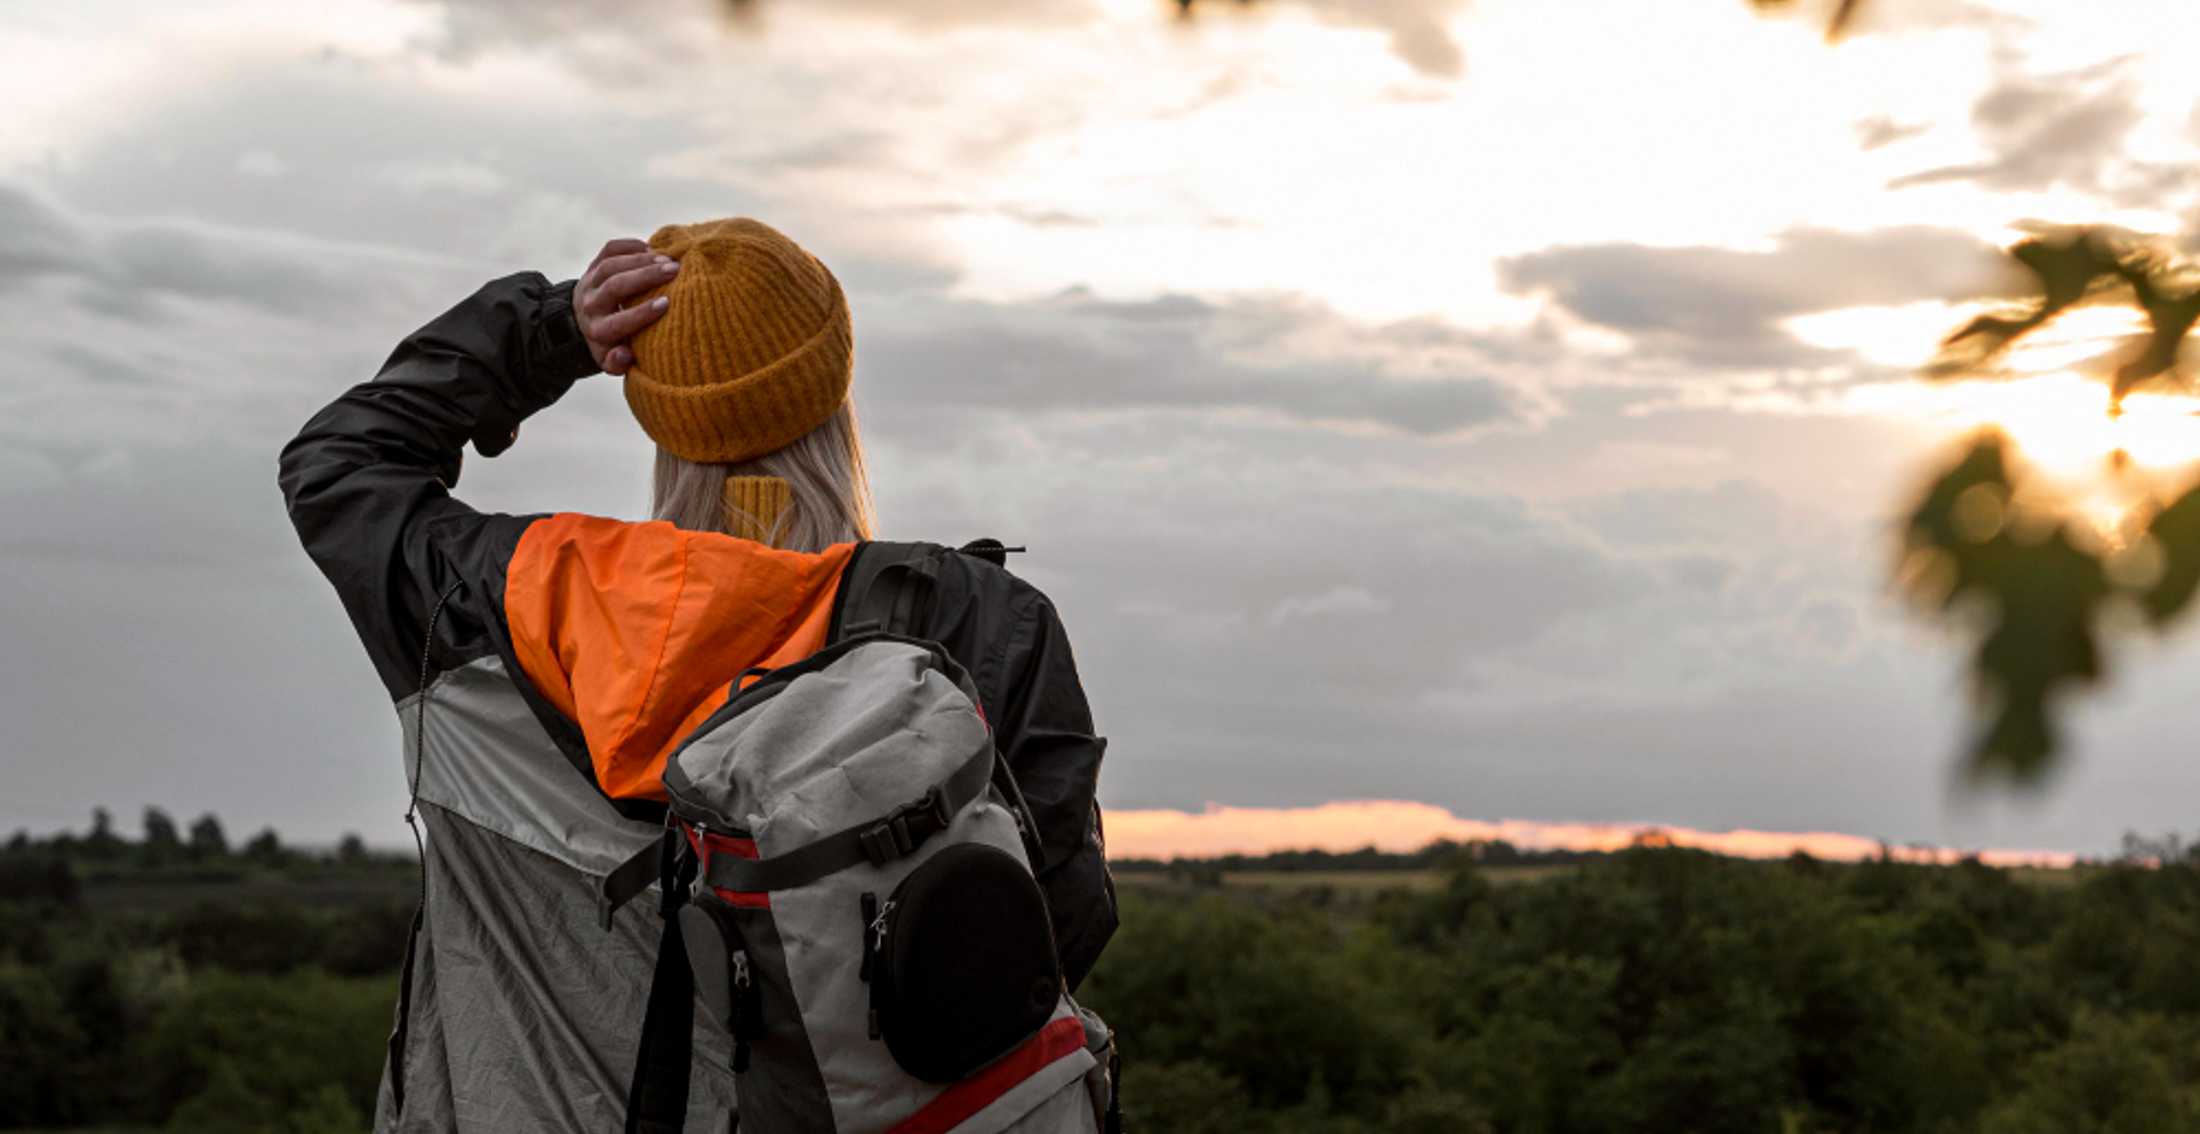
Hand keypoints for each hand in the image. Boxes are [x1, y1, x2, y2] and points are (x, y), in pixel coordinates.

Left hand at [574, 238, 678, 374]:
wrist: (582, 321)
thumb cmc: (609, 343)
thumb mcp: (610, 361)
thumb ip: (618, 363)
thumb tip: (626, 355)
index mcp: (598, 330)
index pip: (618, 322)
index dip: (642, 312)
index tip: (667, 303)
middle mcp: (590, 305)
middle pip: (614, 286)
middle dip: (645, 276)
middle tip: (674, 270)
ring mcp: (590, 282)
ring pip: (610, 265)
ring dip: (641, 259)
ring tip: (668, 259)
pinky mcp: (593, 266)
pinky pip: (608, 250)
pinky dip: (630, 245)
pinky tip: (652, 247)